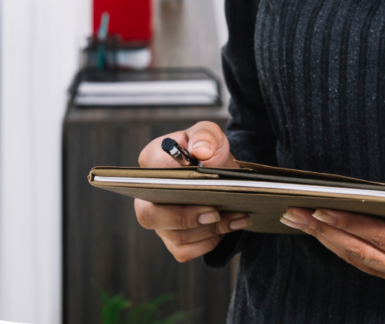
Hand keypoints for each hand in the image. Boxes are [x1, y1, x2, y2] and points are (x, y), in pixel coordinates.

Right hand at [134, 121, 247, 261]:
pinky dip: (208, 242)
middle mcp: (147, 194)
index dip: (171, 173)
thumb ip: (205, 136)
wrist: (221, 174)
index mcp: (152, 160)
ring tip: (237, 216)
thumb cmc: (209, 151)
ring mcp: (158, 219)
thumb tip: (201, 151)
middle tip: (214, 211)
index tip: (198, 170)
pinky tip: (230, 227)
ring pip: (174, 235)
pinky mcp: (171, 238)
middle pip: (149, 215)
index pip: (151, 169)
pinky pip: (184, 251)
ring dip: (208, 229)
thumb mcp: (210, 134)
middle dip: (184, 216)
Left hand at [279, 180, 384, 289]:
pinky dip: (345, 247)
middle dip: (324, 231)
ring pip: (359, 260)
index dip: (347, 221)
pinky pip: (369, 262)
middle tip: (293, 213)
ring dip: (328, 240)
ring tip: (300, 220)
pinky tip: (327, 233)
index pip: (378, 236)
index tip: (320, 208)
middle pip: (359, 251)